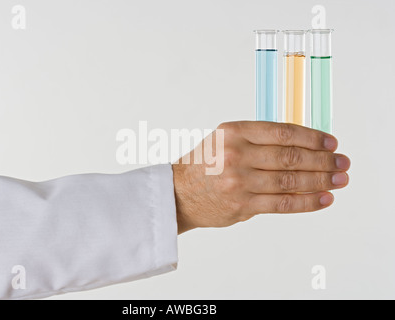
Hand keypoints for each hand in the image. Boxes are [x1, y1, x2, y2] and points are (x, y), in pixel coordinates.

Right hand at [172, 121, 350, 233]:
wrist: (179, 192)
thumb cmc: (205, 164)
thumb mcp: (226, 140)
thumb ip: (259, 140)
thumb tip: (304, 146)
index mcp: (234, 132)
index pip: (283, 132)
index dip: (312, 138)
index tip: (331, 143)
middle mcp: (236, 154)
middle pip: (290, 157)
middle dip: (323, 160)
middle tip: (342, 162)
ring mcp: (239, 181)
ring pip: (290, 180)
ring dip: (320, 181)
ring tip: (339, 181)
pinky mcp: (242, 205)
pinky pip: (282, 203)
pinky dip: (307, 202)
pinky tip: (324, 199)